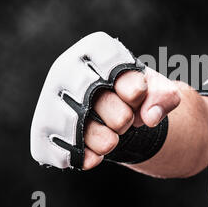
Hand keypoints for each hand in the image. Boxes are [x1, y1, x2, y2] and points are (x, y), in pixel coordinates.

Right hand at [31, 32, 179, 169]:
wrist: (111, 113)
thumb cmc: (132, 95)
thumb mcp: (155, 90)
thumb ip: (164, 97)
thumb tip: (151, 116)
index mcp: (94, 49)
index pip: (110, 61)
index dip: (130, 86)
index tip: (138, 96)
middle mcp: (66, 68)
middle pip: (89, 93)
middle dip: (119, 116)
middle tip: (127, 122)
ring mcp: (50, 98)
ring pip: (70, 122)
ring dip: (102, 139)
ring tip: (114, 141)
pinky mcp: (43, 129)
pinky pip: (53, 147)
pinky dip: (79, 156)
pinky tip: (95, 158)